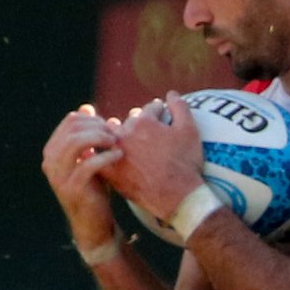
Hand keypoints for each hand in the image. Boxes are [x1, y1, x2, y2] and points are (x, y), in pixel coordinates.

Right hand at [42, 104, 122, 251]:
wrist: (93, 222)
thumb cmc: (93, 187)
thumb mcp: (88, 157)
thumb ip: (86, 134)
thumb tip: (86, 108)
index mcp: (52, 151)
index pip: (71, 120)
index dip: (93, 119)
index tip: (109, 127)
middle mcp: (50, 161)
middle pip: (73, 128)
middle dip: (98, 127)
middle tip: (115, 133)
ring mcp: (59, 175)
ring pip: (76, 142)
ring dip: (100, 138)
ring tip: (116, 142)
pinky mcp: (72, 188)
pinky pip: (89, 163)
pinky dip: (106, 156)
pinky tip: (118, 156)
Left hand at [104, 90, 204, 220]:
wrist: (176, 196)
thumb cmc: (185, 163)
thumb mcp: (190, 131)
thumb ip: (180, 107)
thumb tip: (171, 93)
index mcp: (145, 122)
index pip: (149, 109)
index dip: (157, 110)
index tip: (159, 111)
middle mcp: (127, 134)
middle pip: (129, 121)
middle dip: (137, 122)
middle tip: (142, 127)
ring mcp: (117, 154)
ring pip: (112, 138)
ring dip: (117, 136)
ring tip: (123, 140)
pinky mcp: (112, 173)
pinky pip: (99, 160)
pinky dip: (100, 157)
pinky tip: (102, 158)